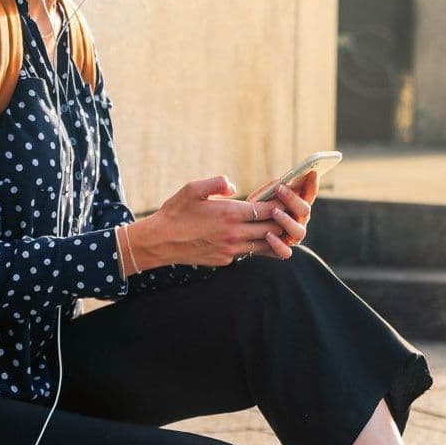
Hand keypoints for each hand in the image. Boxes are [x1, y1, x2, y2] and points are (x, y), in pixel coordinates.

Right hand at [131, 175, 282, 267]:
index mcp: (229, 214)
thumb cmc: (175, 212)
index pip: (268, 209)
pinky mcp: (225, 260)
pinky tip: (252, 235)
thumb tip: (233, 186)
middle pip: (272, 228)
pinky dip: (254, 244)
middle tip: (286, 210)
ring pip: (264, 245)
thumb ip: (217, 183)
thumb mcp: (193, 189)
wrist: (159, 242)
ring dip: (271, 235)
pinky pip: (248, 253)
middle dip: (282, 219)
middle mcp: (234, 234)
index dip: (280, 202)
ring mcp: (231, 250)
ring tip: (273, 224)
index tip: (285, 196)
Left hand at [248, 169, 317, 259]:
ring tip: (274, 212)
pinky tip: (268, 235)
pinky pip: (285, 252)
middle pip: (305, 210)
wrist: (241, 228)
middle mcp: (299, 221)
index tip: (311, 173)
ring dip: (287, 220)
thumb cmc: (256, 207)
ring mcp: (292, 237)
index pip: (309, 194)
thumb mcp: (265, 194)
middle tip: (280, 188)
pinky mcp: (281, 251)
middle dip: (293, 198)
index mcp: (298, 206)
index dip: (312, 184)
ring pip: (299, 232)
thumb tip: (289, 178)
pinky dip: (278, 244)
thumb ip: (277, 187)